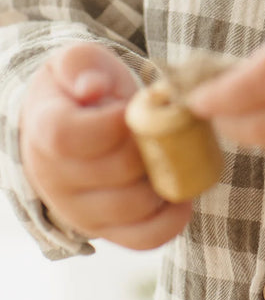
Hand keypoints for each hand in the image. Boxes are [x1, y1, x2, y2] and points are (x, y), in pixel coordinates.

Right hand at [21, 44, 191, 249]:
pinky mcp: (105, 230)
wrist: (68, 122)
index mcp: (45, 131)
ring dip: (166, 177)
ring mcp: (78, 210)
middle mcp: (54, 178)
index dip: (112, 122)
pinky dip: (172, 218)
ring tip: (174, 152)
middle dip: (152, 143)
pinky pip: (144, 237)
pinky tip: (182, 192)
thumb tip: (93, 88)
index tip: (133, 105)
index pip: (71, 137)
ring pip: (134, 207)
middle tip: (164, 125)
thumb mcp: (77, 62)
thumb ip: (81, 65)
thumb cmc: (79, 87)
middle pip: (116, 170)